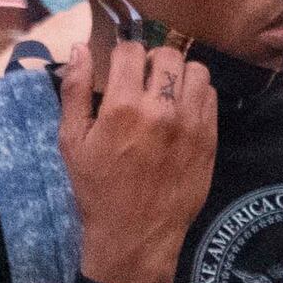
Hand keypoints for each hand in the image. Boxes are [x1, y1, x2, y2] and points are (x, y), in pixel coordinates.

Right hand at [62, 18, 219, 282]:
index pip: (131, 50)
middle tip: (142, 78)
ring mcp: (191, 123)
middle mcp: (162, 109)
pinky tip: (181, 109)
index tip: (119, 67)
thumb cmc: (97, 188)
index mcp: (123, 107)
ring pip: (196, 70)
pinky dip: (196, 94)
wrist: (136, 234)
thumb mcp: (72, 141)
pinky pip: (211, 96)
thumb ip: (74, 91)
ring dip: (178, 74)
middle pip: (168, 54)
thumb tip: (80, 48)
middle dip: (152, 60)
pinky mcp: (210, 138)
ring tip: (165, 91)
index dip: (122, 54)